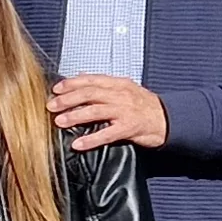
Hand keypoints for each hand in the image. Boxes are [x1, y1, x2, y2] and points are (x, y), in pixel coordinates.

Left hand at [49, 75, 168, 149]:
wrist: (169, 119)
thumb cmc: (145, 105)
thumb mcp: (125, 88)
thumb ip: (103, 84)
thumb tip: (80, 76)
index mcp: (118, 84)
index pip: (91, 80)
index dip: (72, 83)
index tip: (56, 89)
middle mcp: (120, 95)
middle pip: (89, 94)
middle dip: (68, 99)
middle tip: (51, 105)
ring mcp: (125, 111)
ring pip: (96, 111)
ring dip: (75, 116)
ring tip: (59, 121)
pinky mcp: (129, 128)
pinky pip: (107, 134)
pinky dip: (91, 139)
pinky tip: (78, 144)